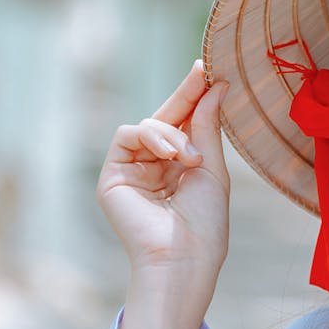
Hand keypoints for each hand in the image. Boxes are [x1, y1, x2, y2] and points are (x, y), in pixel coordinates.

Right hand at [96, 60, 229, 275]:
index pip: (185, 123)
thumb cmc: (204, 222)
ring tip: (190, 158)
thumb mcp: (212, 167)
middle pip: (165, 118)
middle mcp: (154, 165)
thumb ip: (207, 126)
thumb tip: (217, 86)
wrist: (185, 257)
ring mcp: (131, 170)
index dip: (194, 96)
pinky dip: (153, 138)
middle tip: (202, 72)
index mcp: (179, 166)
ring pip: (148, 124)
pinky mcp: (112, 176)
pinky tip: (172, 156)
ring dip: (173, 134)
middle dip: (184, 95)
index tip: (210, 71)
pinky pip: (127, 135)